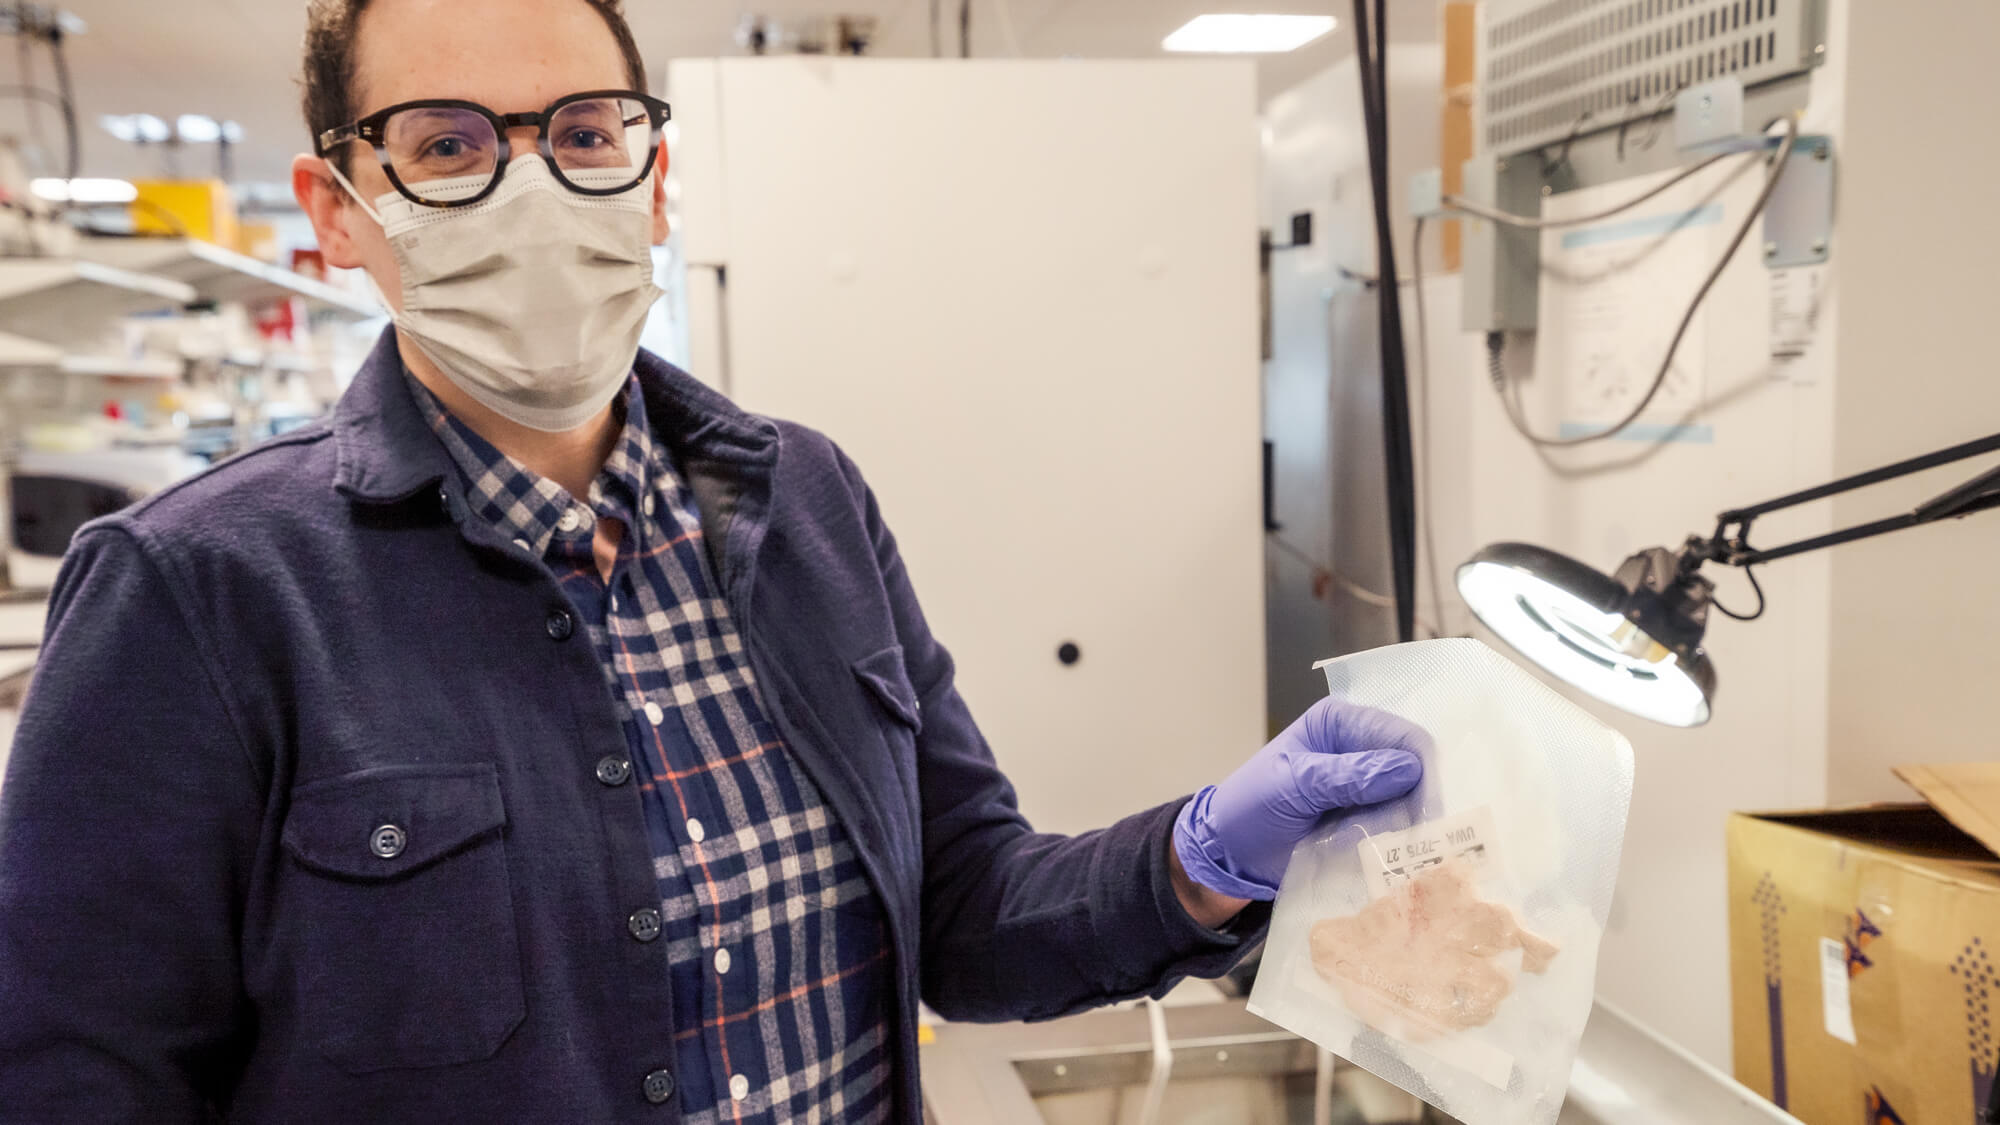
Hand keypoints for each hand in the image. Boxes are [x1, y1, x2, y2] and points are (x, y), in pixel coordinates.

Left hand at [1173, 698, 1427, 904]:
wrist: (1230, 854)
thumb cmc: (1251, 807)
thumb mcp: (1293, 786)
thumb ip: (1346, 776)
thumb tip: (1407, 769)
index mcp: (1340, 723)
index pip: (1399, 734)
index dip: (1421, 767)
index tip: (1431, 807)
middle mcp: (1360, 748)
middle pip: (1414, 767)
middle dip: (1425, 799)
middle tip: (1431, 835)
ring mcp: (1366, 786)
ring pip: (1412, 800)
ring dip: (1417, 824)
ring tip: (1421, 850)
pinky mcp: (1367, 819)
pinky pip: (1399, 825)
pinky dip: (1405, 840)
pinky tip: (1411, 857)